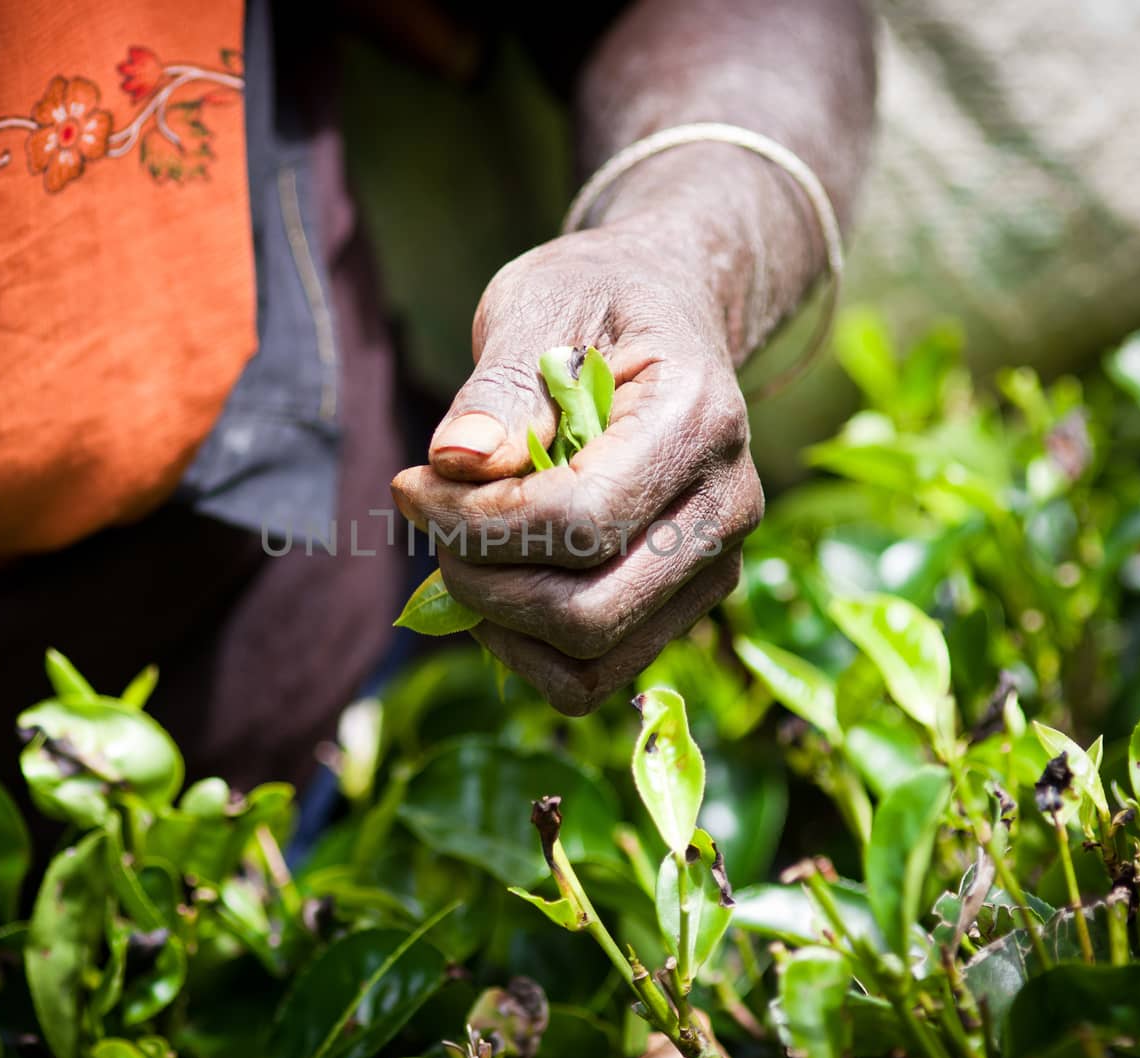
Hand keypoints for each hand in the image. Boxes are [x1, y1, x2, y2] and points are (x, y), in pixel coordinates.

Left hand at [390, 223, 762, 713]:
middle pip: (589, 614)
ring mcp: (716, 564)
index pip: (582, 520)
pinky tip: (495, 585)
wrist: (664, 309)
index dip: (476, 522)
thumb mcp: (538, 305)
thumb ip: (501, 387)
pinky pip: (596, 675)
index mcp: (701, 419)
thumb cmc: (594, 298)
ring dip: (499, 625)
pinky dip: (527, 650)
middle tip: (429, 520)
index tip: (411, 482)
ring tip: (459, 554)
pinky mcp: (687, 601)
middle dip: (481, 583)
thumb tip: (455, 463)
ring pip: (593, 662)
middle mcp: (728, 506)